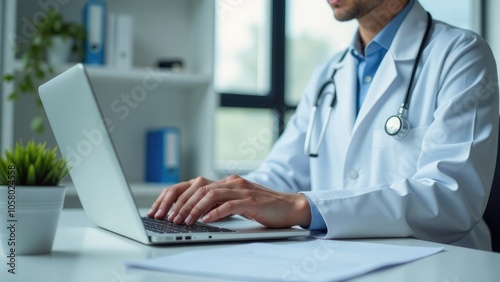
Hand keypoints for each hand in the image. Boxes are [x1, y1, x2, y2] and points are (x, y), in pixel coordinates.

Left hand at [147, 175, 310, 227]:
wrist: (289, 206)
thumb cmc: (262, 207)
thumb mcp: (236, 203)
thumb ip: (218, 203)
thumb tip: (193, 213)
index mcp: (225, 182)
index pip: (192, 185)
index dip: (174, 196)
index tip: (161, 210)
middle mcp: (230, 182)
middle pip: (198, 188)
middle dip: (180, 204)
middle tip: (169, 218)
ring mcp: (241, 189)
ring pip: (210, 195)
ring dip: (193, 209)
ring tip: (183, 220)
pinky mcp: (251, 200)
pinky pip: (229, 205)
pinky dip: (215, 212)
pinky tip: (206, 220)